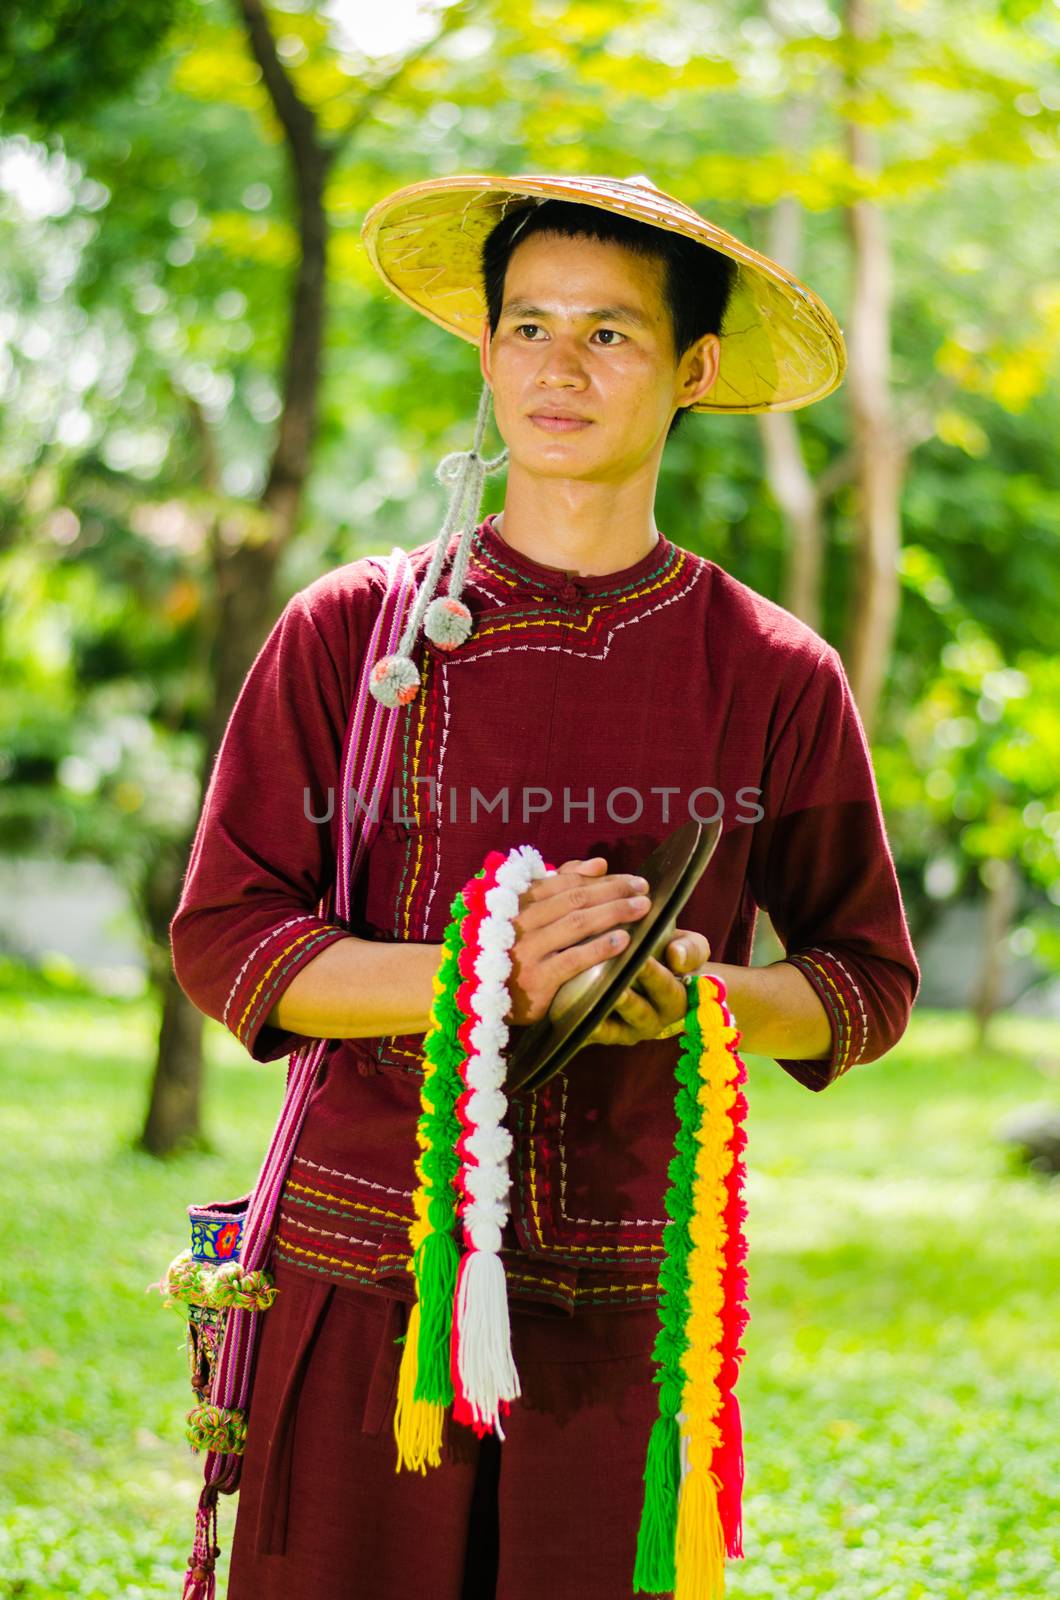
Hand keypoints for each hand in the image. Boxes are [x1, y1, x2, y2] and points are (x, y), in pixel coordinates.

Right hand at [505, 856, 653, 1026]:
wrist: (485, 995)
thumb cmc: (515, 948)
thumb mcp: (530, 912)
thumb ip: (561, 884)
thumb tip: (600, 864)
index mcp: (519, 901)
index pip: (567, 882)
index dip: (603, 879)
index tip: (632, 880)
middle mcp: (521, 921)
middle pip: (576, 899)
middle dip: (614, 891)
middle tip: (643, 889)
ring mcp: (528, 950)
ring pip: (577, 924)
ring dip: (613, 913)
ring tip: (641, 909)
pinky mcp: (537, 979)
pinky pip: (573, 959)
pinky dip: (600, 948)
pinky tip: (624, 940)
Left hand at [584, 928, 711, 1047]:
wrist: (654, 975)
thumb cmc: (673, 955)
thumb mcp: (690, 948)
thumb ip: (690, 950)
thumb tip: (675, 955)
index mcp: (675, 1000)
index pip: (666, 988)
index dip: (654, 975)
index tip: (643, 959)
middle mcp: (653, 1020)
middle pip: (639, 1012)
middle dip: (627, 1001)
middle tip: (615, 988)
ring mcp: (626, 1030)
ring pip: (612, 1027)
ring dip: (602, 1013)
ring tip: (591, 1000)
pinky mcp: (602, 1034)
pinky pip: (590, 1034)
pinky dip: (580, 1024)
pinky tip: (567, 1015)